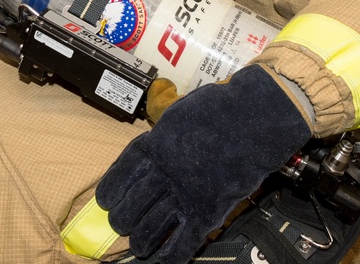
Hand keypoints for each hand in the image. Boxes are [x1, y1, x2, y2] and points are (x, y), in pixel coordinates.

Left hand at [96, 65, 310, 262]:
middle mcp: (164, 174)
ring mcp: (185, 195)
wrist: (254, 119)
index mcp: (154, 147)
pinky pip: (184, 241)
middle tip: (121, 224)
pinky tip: (163, 261)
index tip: (106, 200)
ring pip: (151, 228)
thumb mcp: (177, 114)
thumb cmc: (219, 110)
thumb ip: (162, 136)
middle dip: (122, 220)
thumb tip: (152, 149)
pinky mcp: (207, 211)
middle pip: (131, 206)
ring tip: (139, 245)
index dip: (111, 191)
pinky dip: (172, 255)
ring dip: (141, 240)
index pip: (121, 175)